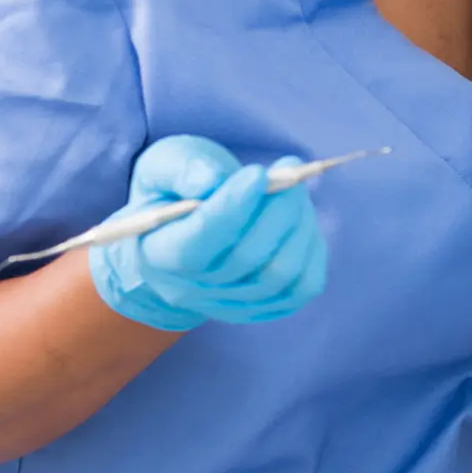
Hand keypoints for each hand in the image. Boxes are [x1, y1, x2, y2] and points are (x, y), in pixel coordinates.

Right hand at [89, 134, 327, 331]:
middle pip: (245, 259)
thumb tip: (212, 181)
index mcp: (159, 254)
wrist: (186, 230)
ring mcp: (230, 304)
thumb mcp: (166, 165)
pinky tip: (301, 219)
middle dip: (277, 208)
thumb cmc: (176, 191)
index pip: (196, 246)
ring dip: (299, 223)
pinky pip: (304, 285)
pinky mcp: (265, 307)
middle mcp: (191, 289)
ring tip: (294, 190)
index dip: (231, 209)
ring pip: (281, 273)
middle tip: (289, 169)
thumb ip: (184, 169)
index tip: (257, 173)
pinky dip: (312, 247)